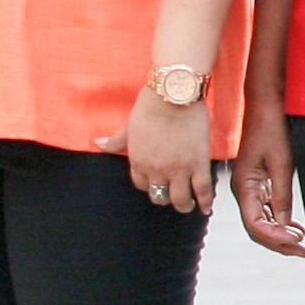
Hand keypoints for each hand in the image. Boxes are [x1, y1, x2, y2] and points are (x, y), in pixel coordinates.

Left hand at [101, 87, 213, 214]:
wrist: (173, 97)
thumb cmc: (150, 107)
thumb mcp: (129, 126)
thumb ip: (116, 140)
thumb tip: (98, 143)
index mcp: (139, 162)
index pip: (141, 185)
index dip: (149, 185)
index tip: (157, 183)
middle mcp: (157, 170)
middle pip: (159, 196)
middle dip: (165, 197)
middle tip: (173, 194)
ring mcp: (179, 170)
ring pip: (181, 199)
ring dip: (184, 205)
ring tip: (189, 204)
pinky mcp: (198, 164)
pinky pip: (203, 190)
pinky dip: (206, 201)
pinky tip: (207, 207)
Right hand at [232, 106, 304, 256]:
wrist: (264, 109)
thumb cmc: (272, 132)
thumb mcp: (282, 164)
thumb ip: (282, 196)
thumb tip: (284, 226)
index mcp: (244, 188)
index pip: (255, 225)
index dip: (276, 239)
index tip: (298, 244)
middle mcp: (243, 192)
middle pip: (256, 229)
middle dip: (279, 243)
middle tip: (303, 252)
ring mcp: (248, 189)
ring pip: (260, 222)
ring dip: (279, 235)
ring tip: (301, 243)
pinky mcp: (256, 185)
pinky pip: (264, 211)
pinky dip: (278, 222)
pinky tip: (293, 227)